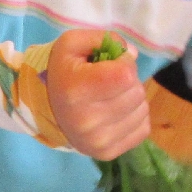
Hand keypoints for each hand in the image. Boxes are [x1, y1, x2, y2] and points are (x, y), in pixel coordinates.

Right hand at [46, 29, 148, 160]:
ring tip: (113, 97)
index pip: (126, 74)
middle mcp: (87, 120)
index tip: (112, 64)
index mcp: (76, 90)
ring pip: (142, 110)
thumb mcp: (73, 44)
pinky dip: (135, 118)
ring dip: (133, 99)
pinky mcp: (107, 153)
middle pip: (136, 92)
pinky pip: (143, 129)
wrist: (47, 109)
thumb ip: (104, 38)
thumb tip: (132, 55)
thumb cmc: (63, 72)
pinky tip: (118, 113)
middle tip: (111, 81)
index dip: (124, 63)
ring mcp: (98, 140)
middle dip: (129, 81)